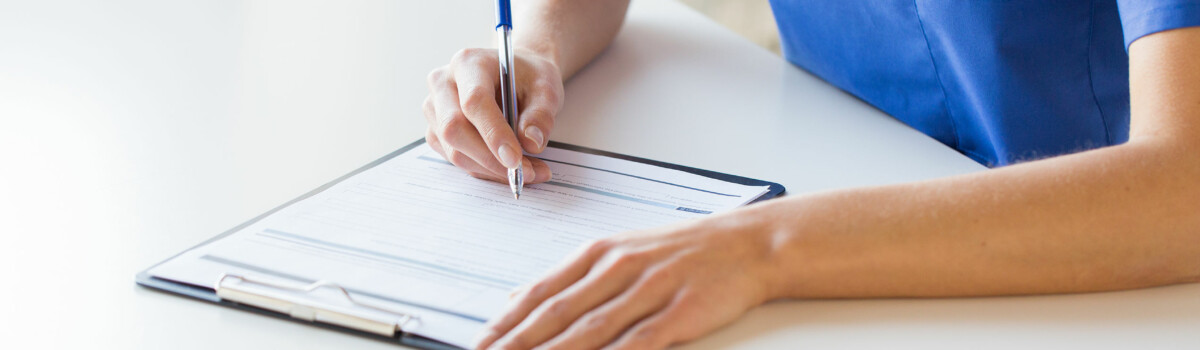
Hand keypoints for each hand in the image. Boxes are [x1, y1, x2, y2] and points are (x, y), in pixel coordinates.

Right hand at [423, 48, 564, 182]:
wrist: (517, 77)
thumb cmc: (528, 78)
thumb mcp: (547, 88)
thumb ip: (542, 114)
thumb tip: (531, 143)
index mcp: (469, 63)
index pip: (474, 101)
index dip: (493, 133)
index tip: (515, 160)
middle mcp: (443, 83)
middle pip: (454, 129)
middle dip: (491, 159)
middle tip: (526, 172)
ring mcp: (435, 109)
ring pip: (454, 150)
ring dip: (491, 169)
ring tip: (529, 171)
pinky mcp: (436, 131)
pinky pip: (456, 158)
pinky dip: (485, 170)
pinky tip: (509, 168)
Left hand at [474, 210, 780, 349]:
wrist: (748, 243)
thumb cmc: (684, 249)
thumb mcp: (619, 249)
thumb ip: (568, 276)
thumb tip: (517, 294)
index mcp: (599, 252)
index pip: (540, 291)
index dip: (506, 321)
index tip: (480, 344)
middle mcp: (618, 268)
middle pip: (557, 314)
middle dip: (519, 343)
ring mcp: (649, 290)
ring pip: (590, 330)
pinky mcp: (679, 312)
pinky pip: (639, 342)